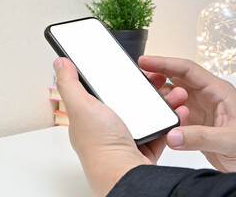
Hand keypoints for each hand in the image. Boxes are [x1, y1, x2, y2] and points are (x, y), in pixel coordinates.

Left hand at [53, 57, 188, 195]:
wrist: (125, 173)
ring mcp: (127, 137)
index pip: (103, 90)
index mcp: (91, 115)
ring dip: (162, 102)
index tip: (132, 68)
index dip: (117, 77)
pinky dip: (169, 122)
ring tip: (173, 93)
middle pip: (129, 100)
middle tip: (158, 79)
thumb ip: (70, 83)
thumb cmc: (99, 145)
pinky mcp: (145, 147)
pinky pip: (160, 130)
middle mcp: (108, 127)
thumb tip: (60, 63)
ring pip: (148, 114)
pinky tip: (175, 112)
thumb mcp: (80, 105)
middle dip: (146, 88)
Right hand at [139, 55, 235, 173]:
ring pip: (173, 95)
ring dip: (160, 97)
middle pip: (176, 78)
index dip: (165, 63)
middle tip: (139, 78)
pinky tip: (157, 119)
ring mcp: (198, 110)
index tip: (145, 61)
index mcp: (218, 91)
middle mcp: (206, 97)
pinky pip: (173, 114)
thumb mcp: (233, 140)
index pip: (187, 70)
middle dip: (157, 75)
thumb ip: (202, 137)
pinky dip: (163, 115)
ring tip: (148, 101)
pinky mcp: (193, 124)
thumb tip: (173, 135)